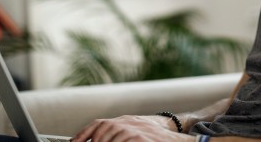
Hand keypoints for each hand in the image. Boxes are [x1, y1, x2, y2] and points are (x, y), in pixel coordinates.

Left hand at [71, 115, 193, 141]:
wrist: (176, 138)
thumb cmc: (153, 138)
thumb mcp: (133, 133)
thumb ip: (116, 135)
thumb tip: (94, 140)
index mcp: (124, 121)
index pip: (99, 123)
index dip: (84, 134)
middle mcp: (128, 123)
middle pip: (102, 131)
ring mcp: (135, 130)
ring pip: (111, 138)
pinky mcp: (141, 138)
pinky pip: (126, 141)